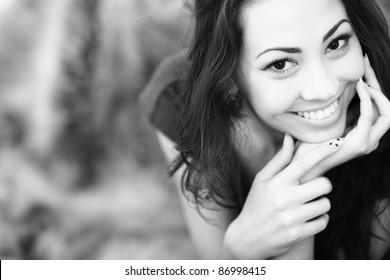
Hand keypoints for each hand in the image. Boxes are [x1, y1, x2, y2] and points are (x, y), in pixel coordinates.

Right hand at [224, 134, 341, 258]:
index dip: (323, 151)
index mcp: (276, 183)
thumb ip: (279, 160)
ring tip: (306, 206)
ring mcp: (292, 218)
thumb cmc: (256, 204)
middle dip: (322, 186)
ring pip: (325, 204)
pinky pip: (323, 222)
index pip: (304, 162)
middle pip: (324, 184)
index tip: (336, 142)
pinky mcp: (298, 234)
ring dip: (320, 204)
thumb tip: (290, 138)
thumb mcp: (262, 180)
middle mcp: (284, 199)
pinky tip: (307, 219)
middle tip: (311, 189)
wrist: (246, 237)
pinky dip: (319, 220)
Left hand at [297, 54, 389, 182]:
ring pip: (386, 111)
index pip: (379, 107)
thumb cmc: (312, 146)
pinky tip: (359, 87)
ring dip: (376, 91)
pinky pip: (368, 117)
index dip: (374, 86)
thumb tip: (345, 86)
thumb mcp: (330, 123)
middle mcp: (371, 139)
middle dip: (378, 84)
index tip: (364, 66)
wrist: (303, 166)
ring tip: (362, 78)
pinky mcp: (359, 144)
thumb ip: (342, 110)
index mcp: (366, 134)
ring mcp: (367, 143)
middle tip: (365, 65)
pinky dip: (366, 100)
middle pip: (387, 107)